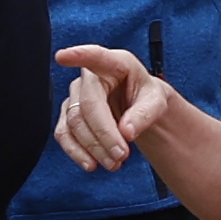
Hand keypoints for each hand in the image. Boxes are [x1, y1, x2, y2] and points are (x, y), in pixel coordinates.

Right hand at [50, 41, 175, 174]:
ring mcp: (75, 96)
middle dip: (103, 134)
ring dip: (93, 147)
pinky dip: (76, 152)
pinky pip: (63, 134)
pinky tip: (91, 163)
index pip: (95, 57)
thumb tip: (126, 132)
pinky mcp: (67, 115)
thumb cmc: (147, 98)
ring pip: (74, 123)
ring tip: (114, 163)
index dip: (78, 56)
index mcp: (115, 64)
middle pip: (87, 105)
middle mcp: (90, 77)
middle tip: (121, 155)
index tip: (62, 57)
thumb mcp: (157, 103)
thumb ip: (145, 114)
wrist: (138, 110)